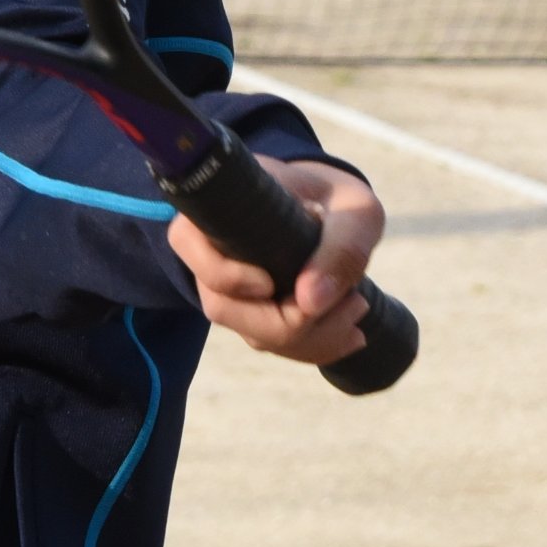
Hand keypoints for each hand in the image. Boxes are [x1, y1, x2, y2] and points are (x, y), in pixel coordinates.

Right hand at [170, 157, 384, 369]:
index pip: (187, 241)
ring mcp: (229, 284)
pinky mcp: (251, 310)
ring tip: (359, 309)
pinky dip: (312, 347)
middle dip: (290, 322)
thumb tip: (310, 303)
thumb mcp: (355, 211)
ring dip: (310, 339)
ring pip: (251, 333)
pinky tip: (351, 334)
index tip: (269, 282)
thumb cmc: (340, 200)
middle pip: (222, 305)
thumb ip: (342, 247)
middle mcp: (214, 246)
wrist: (337, 209)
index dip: (224, 274)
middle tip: (355, 302)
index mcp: (224, 205)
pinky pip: (270, 341)